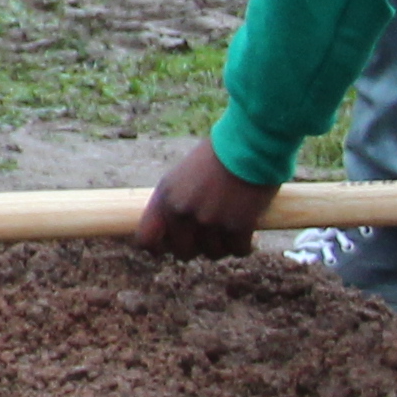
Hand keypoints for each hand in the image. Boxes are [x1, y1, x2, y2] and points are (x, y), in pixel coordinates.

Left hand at [132, 139, 276, 259]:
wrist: (251, 142)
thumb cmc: (221, 152)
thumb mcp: (185, 174)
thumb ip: (178, 201)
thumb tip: (178, 229)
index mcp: (165, 197)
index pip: (146, 239)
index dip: (159, 248)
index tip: (172, 247)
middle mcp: (182, 213)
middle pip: (183, 252)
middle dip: (199, 247)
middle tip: (213, 235)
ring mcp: (209, 221)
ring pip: (213, 253)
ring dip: (224, 245)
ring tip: (233, 228)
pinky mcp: (236, 226)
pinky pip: (238, 250)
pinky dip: (245, 245)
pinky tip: (250, 234)